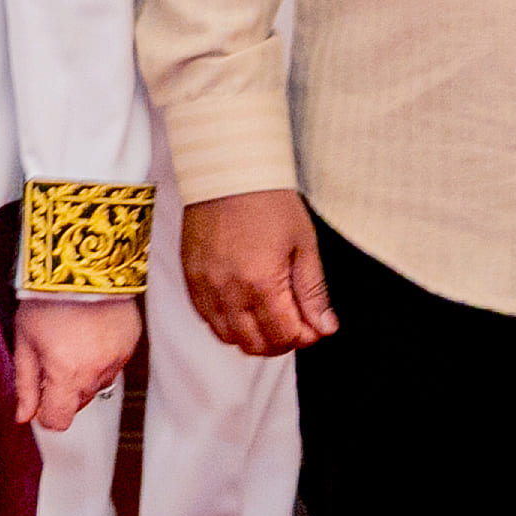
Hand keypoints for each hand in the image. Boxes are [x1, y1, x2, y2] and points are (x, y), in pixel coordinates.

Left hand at [14, 296, 142, 430]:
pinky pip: (114, 364)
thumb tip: (24, 415)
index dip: (46, 414)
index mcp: (67, 374)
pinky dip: (102, 357)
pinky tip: (90, 334)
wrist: (83, 262)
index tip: (40, 400)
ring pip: (98, 384)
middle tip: (52, 359)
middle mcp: (96, 371)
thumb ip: (25, 383)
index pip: (59, 420)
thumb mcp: (25, 340)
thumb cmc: (47, 297)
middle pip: (78, 403)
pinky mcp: (130, 343)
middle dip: (64, 391)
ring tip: (72, 342)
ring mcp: (117, 358)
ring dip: (84, 375)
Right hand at [182, 188, 338, 357]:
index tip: (313, 326)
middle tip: (294, 325)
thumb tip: (325, 328)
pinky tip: (242, 308)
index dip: (304, 337)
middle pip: (255, 345)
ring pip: (228, 337)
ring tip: (269, 318)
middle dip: (280, 343)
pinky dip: (226, 323)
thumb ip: (313, 292)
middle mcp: (229, 291)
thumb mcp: (303, 243)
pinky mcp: (190, 278)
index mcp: (262, 283)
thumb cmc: (268, 200)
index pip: (285, 335)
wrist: (227, 170)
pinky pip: (206, 319)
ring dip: (252, 337)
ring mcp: (205, 287)